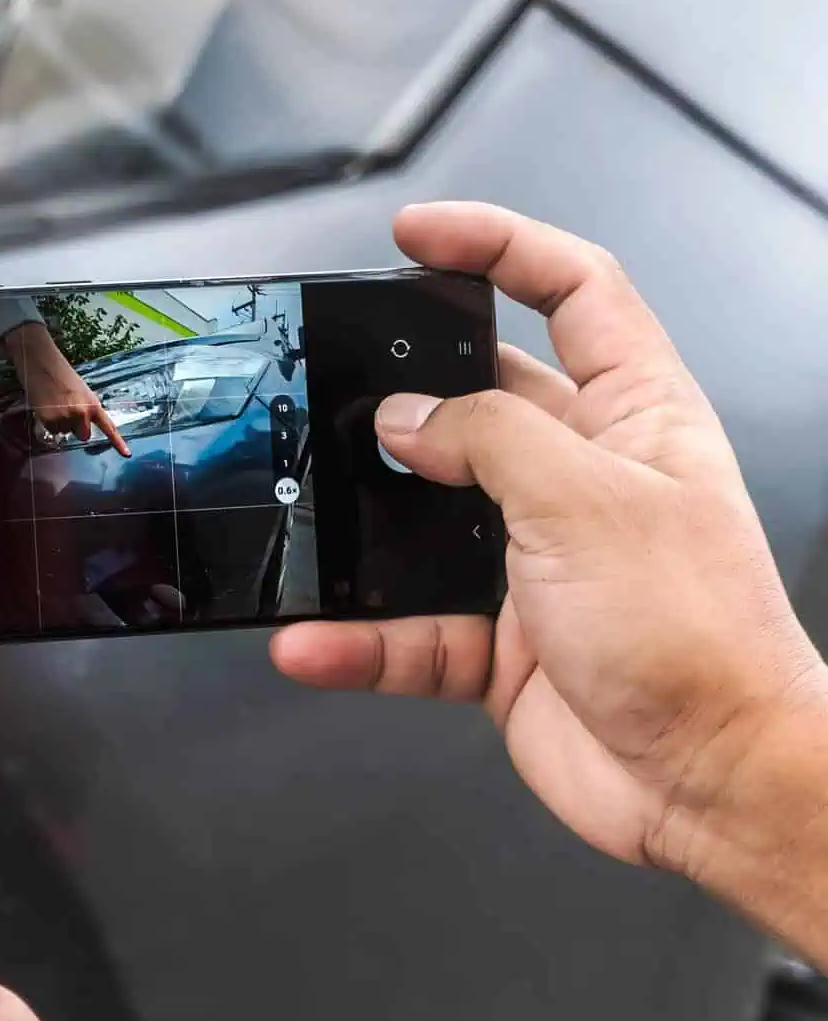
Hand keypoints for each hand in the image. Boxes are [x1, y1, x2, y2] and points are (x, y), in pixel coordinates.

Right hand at [6, 322, 128, 454]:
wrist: (43, 364)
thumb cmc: (61, 375)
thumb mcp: (81, 391)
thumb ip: (86, 408)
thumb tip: (82, 425)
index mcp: (93, 404)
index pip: (109, 427)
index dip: (118, 442)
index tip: (127, 454)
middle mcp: (82, 413)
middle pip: (84, 436)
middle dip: (76, 429)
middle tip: (66, 412)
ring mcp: (67, 418)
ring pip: (65, 432)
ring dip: (60, 422)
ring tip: (54, 404)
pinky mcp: (51, 421)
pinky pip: (52, 430)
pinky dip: (49, 422)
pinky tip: (47, 407)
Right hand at [271, 203, 826, 875]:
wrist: (714, 786)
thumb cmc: (700, 638)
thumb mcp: (587, 500)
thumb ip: (487, 439)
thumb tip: (407, 419)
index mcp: (637, 417)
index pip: (573, 291)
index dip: (498, 246)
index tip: (417, 234)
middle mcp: (582, 482)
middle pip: (475, 404)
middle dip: (401, 398)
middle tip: (333, 388)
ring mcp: (535, 563)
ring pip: (420, 522)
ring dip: (360, 532)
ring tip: (306, 521)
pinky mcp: (497, 643)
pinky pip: (402, 628)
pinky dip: (353, 638)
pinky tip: (313, 640)